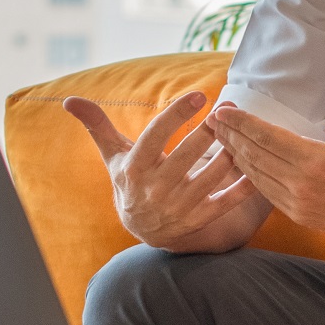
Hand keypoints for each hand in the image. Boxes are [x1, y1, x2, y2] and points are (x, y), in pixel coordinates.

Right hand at [65, 91, 257, 249]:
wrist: (143, 229)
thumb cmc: (130, 180)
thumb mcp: (113, 154)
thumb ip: (97, 125)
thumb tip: (68, 99)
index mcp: (135, 168)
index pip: (156, 135)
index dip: (177, 114)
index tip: (199, 95)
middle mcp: (155, 189)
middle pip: (188, 155)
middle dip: (210, 129)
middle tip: (229, 108)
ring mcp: (179, 207)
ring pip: (211, 176)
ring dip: (230, 153)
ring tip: (242, 131)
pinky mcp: (199, 220)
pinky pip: (226, 202)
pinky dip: (244, 186)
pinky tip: (256, 166)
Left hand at [208, 59, 324, 241]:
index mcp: (315, 160)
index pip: (267, 138)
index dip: (242, 124)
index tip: (221, 111)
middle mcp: (301, 184)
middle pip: (255, 156)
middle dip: (231, 137)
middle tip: (212, 120)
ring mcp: (297, 203)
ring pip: (256, 176)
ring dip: (236, 156)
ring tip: (220, 139)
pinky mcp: (298, 215)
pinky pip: (266, 193)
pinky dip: (251, 177)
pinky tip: (241, 164)